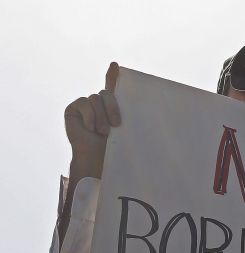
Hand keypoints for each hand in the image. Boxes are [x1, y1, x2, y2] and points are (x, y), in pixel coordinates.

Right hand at [65, 63, 120, 179]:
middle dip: (113, 108)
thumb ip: (125, 111)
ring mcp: (85, 104)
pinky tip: (90, 128)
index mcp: (112, 107)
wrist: (96, 157)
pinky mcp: (74, 108)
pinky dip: (90, 116)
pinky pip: (84, 103)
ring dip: (101, 117)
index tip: (116, 66)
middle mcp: (98, 103)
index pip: (112, 86)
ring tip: (102, 132)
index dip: (113, 75)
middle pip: (106, 93)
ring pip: (96, 98)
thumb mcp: (123, 128)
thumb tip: (133, 102)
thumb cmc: (112, 146)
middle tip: (117, 125)